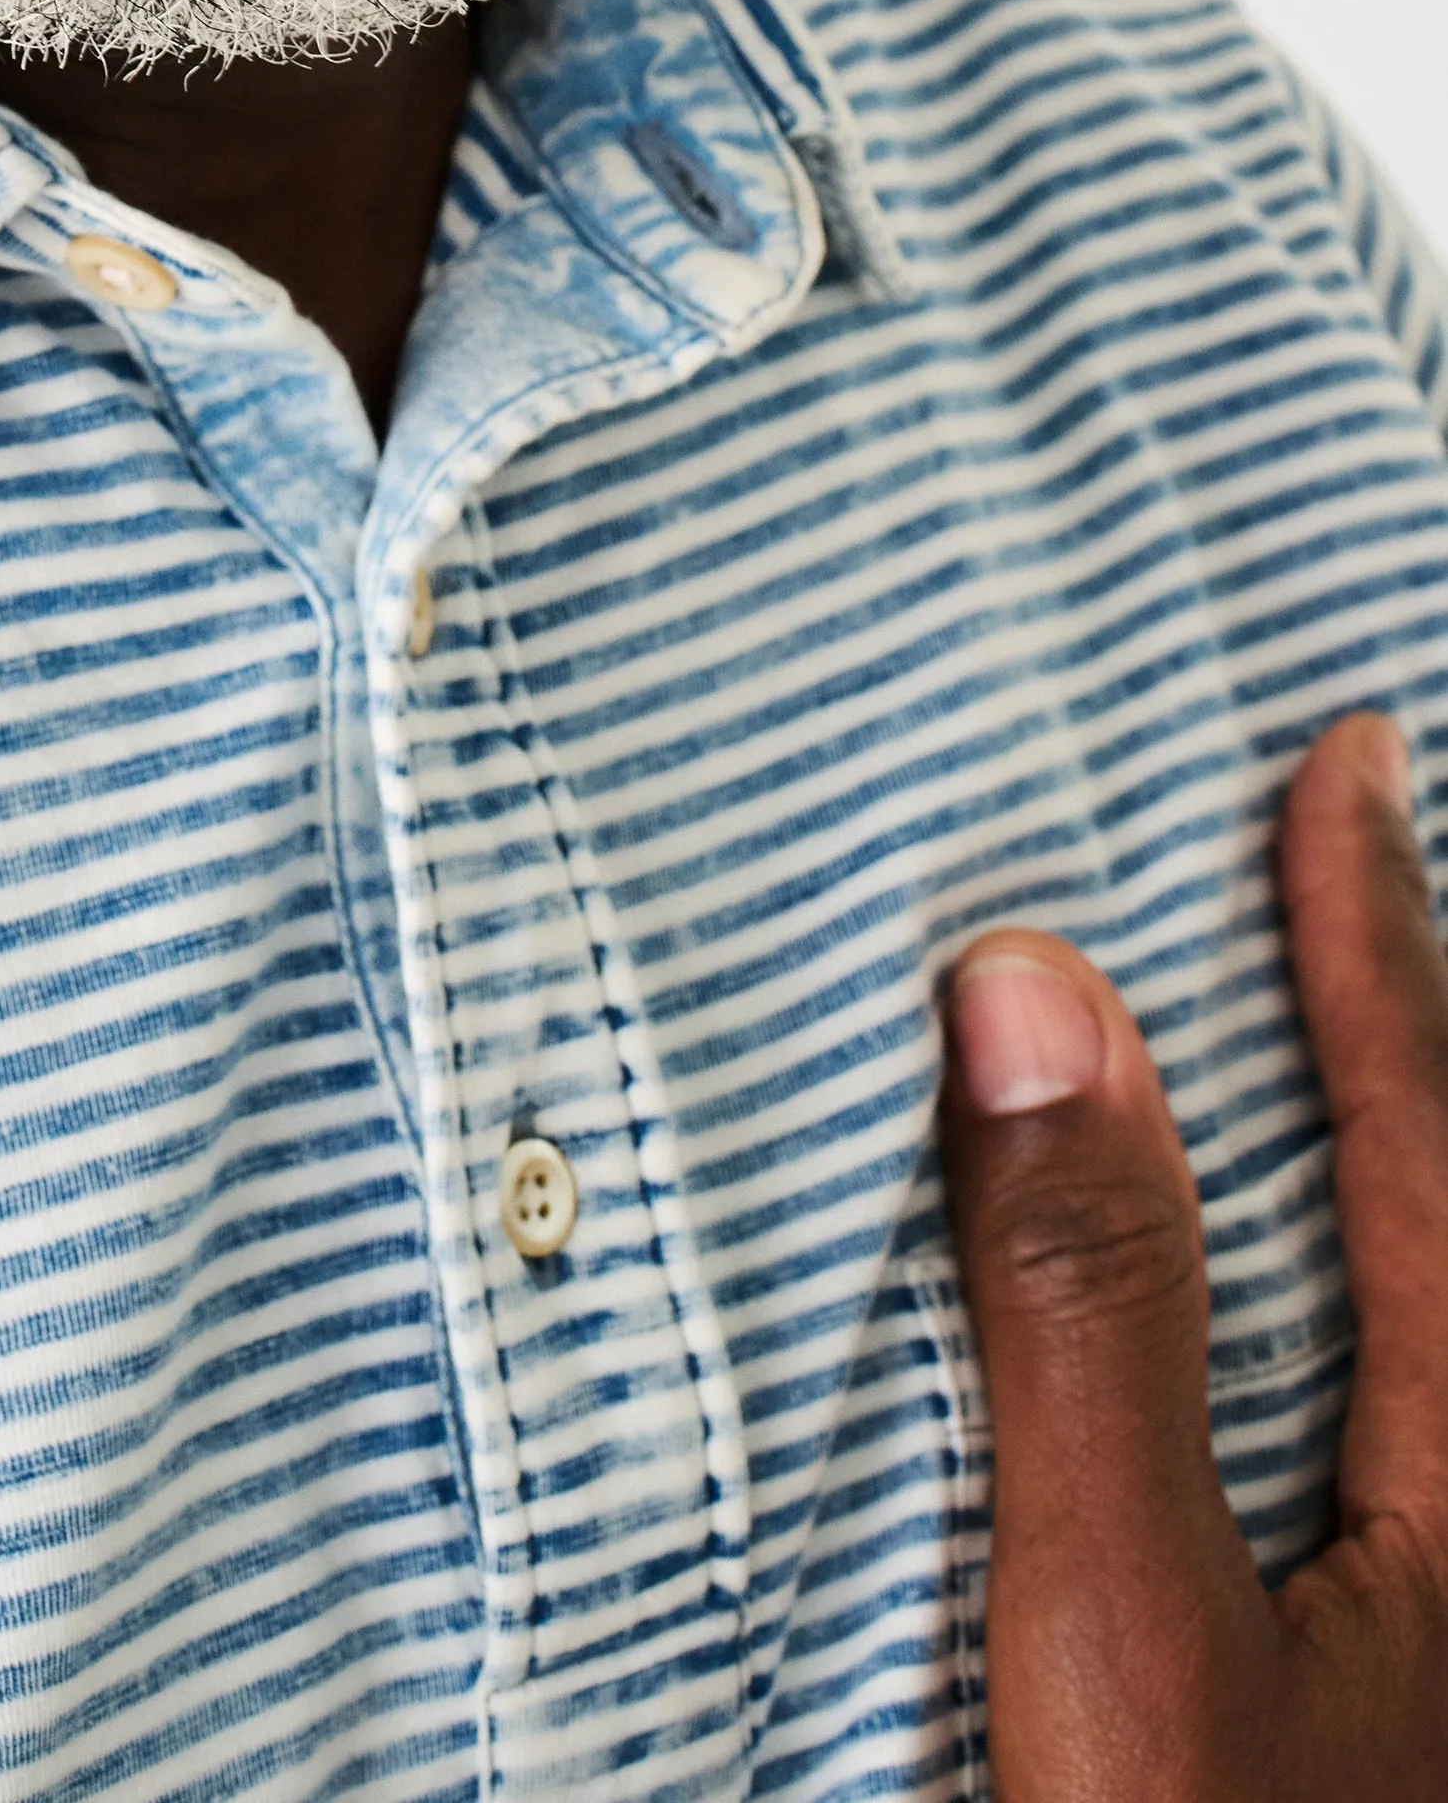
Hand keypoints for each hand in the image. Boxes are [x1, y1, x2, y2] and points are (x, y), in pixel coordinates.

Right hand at [942, 711, 1447, 1797]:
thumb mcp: (1131, 1647)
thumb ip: (1087, 1322)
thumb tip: (1042, 991)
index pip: (1430, 1145)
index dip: (1372, 939)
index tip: (1343, 754)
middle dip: (1427, 1032)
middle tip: (1378, 855)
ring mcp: (1441, 1631)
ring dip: (1410, 1175)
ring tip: (1365, 1060)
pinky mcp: (1389, 1695)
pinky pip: (1406, 1431)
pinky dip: (1373, 1312)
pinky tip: (1313, 1338)